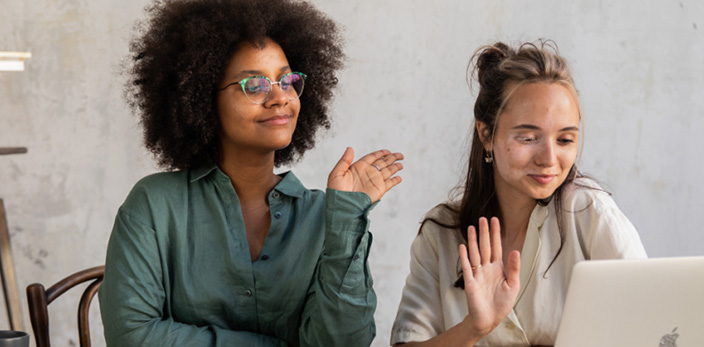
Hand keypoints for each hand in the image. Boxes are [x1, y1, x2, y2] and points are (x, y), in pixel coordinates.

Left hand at [327, 147, 403, 202]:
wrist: (342, 207)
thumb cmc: (336, 192)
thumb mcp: (336, 173)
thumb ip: (344, 160)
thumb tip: (350, 148)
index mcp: (358, 167)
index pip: (372, 157)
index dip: (380, 153)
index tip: (387, 151)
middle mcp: (368, 173)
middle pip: (382, 162)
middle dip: (391, 158)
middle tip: (400, 155)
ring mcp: (374, 181)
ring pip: (388, 171)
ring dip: (395, 167)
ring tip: (401, 163)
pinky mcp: (379, 190)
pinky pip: (389, 183)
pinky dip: (395, 180)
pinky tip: (399, 177)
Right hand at [459, 217, 519, 337]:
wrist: (490, 319)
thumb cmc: (501, 303)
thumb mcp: (513, 285)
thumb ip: (514, 268)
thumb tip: (515, 250)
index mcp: (497, 268)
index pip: (496, 246)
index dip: (496, 234)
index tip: (495, 220)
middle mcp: (486, 268)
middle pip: (485, 246)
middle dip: (484, 232)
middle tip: (482, 218)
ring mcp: (477, 274)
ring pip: (475, 253)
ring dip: (473, 241)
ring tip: (472, 227)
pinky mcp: (470, 282)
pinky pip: (467, 267)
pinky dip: (464, 257)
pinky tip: (463, 246)